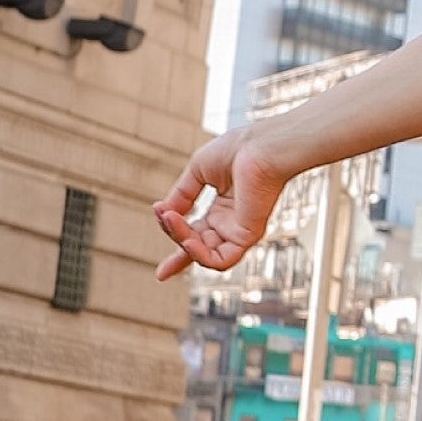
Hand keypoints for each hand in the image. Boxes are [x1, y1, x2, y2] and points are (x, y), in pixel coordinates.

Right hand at [152, 127, 294, 281]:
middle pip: (196, 248)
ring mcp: (239, 232)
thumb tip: (164, 214)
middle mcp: (231, 223)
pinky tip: (187, 239)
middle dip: (174, 238)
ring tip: (170, 219)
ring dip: (181, 240)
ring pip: (203, 254)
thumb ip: (180, 196)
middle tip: (163, 216)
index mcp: (222, 209)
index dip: (177, 251)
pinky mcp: (247, 237)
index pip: (196, 236)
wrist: (259, 147)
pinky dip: (199, 255)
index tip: (161, 273)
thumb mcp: (196, 172)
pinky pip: (220, 260)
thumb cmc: (236, 151)